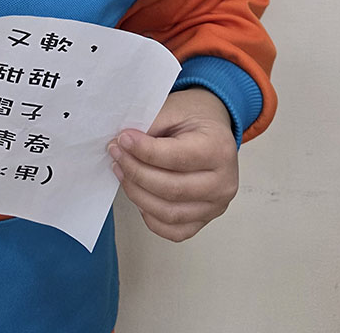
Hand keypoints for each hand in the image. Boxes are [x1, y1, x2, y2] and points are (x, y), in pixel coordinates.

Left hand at [108, 88, 238, 241]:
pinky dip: (150, 216)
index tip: (123, 139)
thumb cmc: (194, 118)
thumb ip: (151, 127)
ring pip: (169, 213)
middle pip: (172, 189)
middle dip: (136, 172)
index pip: (176, 158)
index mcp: (218, 150)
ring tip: (121, 171)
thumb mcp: (173, 109)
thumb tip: (124, 146)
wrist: (212, 128)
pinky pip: (174, 231)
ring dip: (137, 194)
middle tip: (116, 153)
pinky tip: (139, 194)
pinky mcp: (204, 219)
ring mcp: (216, 205)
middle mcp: (223, 182)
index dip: (144, 151)